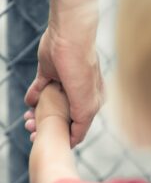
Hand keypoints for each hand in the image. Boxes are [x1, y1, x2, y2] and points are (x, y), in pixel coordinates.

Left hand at [25, 28, 102, 146]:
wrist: (70, 38)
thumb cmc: (82, 71)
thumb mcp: (87, 104)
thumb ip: (82, 122)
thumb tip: (75, 137)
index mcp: (92, 102)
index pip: (79, 126)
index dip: (66, 137)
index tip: (51, 145)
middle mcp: (79, 94)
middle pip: (62, 116)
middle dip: (48, 126)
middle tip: (33, 132)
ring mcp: (64, 84)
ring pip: (49, 105)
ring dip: (38, 114)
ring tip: (27, 120)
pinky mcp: (49, 73)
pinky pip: (39, 89)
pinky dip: (33, 96)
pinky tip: (29, 102)